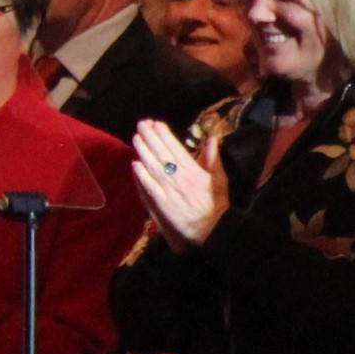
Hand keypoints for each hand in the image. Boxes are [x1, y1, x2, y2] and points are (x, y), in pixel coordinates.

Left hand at [126, 118, 227, 250]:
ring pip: (152, 167)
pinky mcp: (161, 203)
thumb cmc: (216, 205)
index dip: (164, 134)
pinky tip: (135, 164)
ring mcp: (168, 190)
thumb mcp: (219, 179)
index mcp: (193, 170)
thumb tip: (211, 138)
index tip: (156, 123)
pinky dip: (141, 175)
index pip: (175, 148)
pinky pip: (148, 186)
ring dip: (143, 151)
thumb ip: (213, 158)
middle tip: (141, 124)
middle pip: (161, 154)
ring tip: (136, 138)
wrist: (211, 230)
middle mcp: (178, 178)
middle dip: (150, 137)